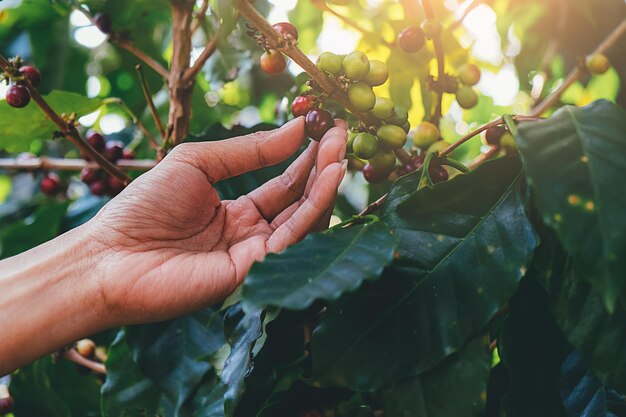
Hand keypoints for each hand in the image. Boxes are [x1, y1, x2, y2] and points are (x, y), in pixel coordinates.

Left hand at [91, 117, 346, 323]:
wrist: (109, 254)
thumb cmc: (142, 207)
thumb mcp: (196, 163)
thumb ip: (247, 151)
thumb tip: (295, 129)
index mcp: (236, 213)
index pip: (283, 185)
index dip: (306, 159)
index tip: (326, 130)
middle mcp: (252, 236)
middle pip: (299, 202)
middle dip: (322, 169)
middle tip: (343, 136)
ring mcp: (255, 256)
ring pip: (303, 221)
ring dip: (325, 186)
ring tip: (341, 151)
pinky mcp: (254, 272)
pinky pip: (292, 238)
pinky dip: (313, 208)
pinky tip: (327, 178)